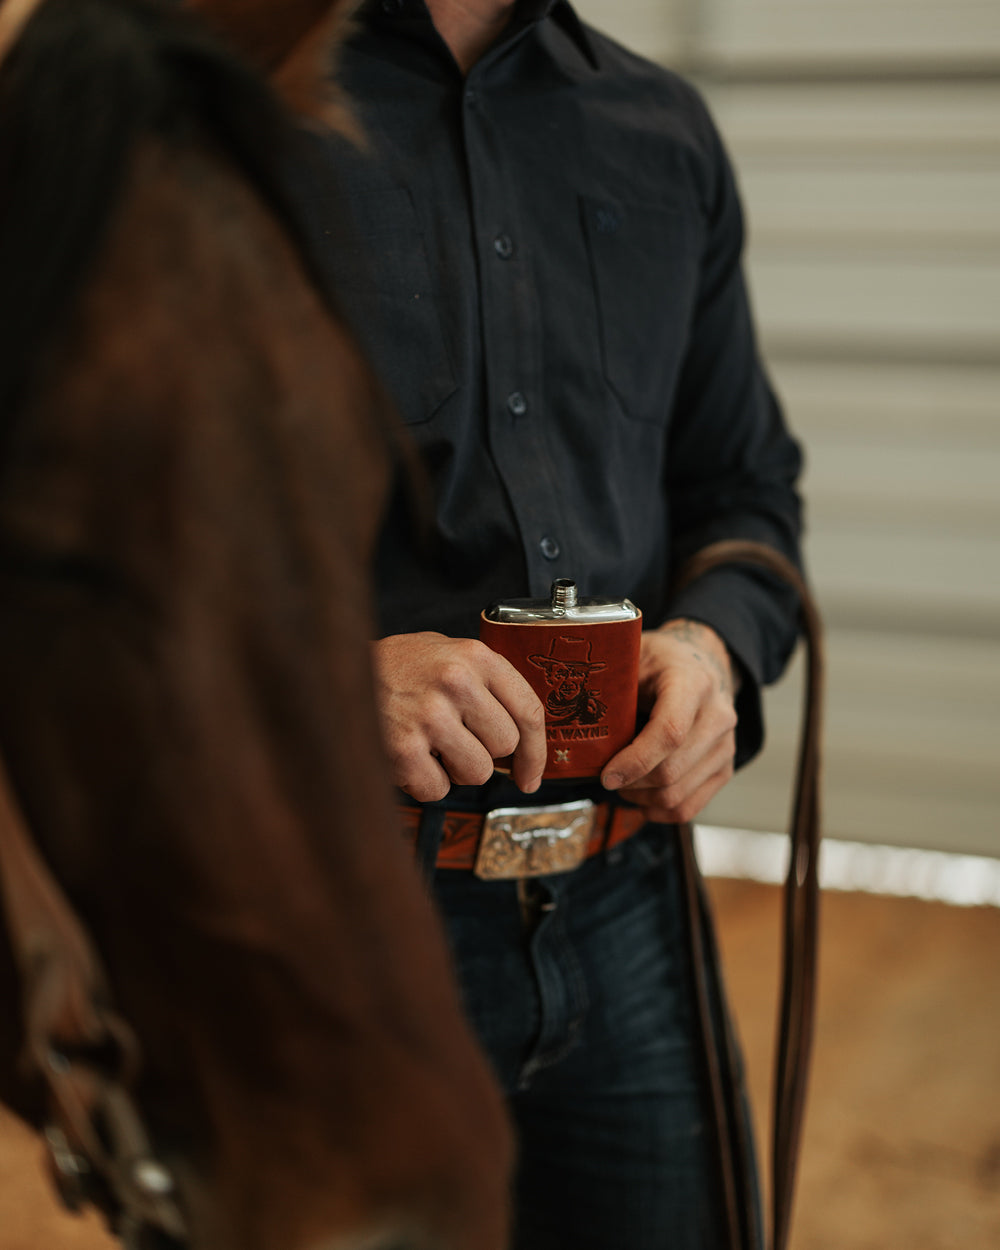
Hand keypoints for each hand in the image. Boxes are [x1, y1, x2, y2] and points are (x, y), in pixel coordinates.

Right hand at [372, 632, 546, 801]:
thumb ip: (486, 684)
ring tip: (429, 743)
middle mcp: (456, 682)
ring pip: (477, 772)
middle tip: (454, 738)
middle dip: (484, 752)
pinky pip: (438, 789)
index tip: (530, 774)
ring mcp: (429, 716)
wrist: (336, 671)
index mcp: (474, 656)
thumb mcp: (446, 653)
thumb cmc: (396, 667)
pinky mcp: (403, 749)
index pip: (528, 710)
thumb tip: (523, 739)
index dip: (536, 751)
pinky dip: (424, 781)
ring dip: (455, 769)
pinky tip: (408, 755)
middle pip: (504, 746)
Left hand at [601, 620, 738, 823]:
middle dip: (631, 784)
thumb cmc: (660, 662)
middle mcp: (717, 715)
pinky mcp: (725, 767)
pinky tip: (640, 797)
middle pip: (672, 770)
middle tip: (606, 779)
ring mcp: (726, 744)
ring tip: (622, 785)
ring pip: (678, 794)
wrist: (702, 660)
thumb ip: (612, 686)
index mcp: (693, 683)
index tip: (606, 775)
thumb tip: (571, 716)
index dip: (635, 761)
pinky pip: (690, 807)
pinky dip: (659, 811)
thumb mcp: (634, 658)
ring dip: (642, 799)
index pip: (670, 732)